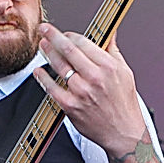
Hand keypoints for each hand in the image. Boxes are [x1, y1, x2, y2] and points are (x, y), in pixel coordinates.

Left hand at [32, 25, 145, 156]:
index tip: (64, 33)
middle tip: (44, 29)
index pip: (84, 43)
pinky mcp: (70, 106)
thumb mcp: (125, 73)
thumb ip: (113, 51)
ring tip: (42, 45)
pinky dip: (42, 78)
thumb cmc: (124, 104)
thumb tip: (109, 33)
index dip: (70, 35)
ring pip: (59, 66)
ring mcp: (81, 92)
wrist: (124, 133)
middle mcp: (95, 78)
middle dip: (53, 36)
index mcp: (109, 67)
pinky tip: (38, 71)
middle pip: (68, 50)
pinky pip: (51, 88)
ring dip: (47, 53)